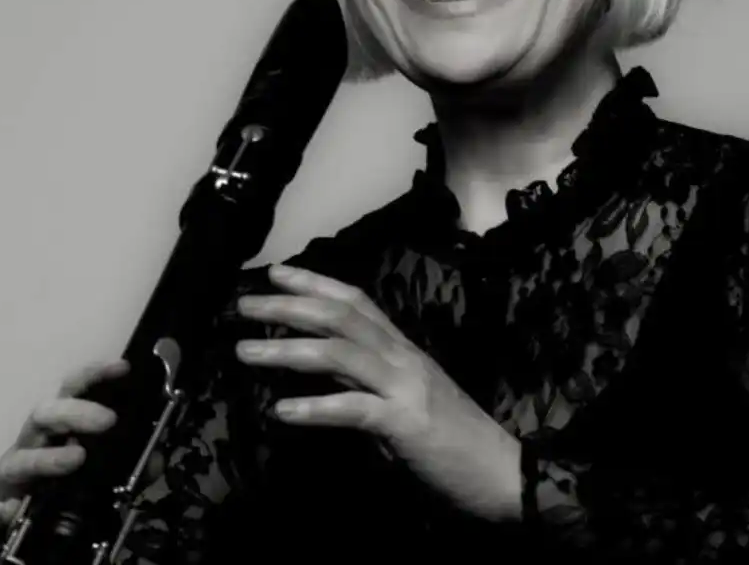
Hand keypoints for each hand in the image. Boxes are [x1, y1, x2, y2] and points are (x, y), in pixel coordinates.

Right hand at [0, 359, 127, 564]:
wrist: (3, 531)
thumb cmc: (50, 487)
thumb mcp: (93, 475)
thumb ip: (126, 466)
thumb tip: (154, 460)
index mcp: (56, 430)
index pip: (73, 392)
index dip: (95, 375)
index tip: (122, 367)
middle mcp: (29, 445)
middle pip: (44, 415)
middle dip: (75, 411)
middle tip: (108, 420)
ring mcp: (5, 478)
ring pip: (18, 459)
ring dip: (47, 458)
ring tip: (76, 459)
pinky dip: (1, 509)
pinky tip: (16, 510)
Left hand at [236, 264, 521, 522]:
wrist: (505, 473)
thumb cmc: (454, 439)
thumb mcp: (406, 397)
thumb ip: (368, 379)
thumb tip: (323, 368)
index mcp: (403, 349)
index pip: (356, 301)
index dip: (315, 283)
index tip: (276, 274)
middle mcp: (403, 357)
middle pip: (341, 317)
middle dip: (289, 306)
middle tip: (243, 304)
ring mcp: (406, 387)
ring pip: (340, 354)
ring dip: (288, 350)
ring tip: (246, 352)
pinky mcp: (407, 424)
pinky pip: (355, 410)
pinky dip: (316, 409)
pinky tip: (282, 412)